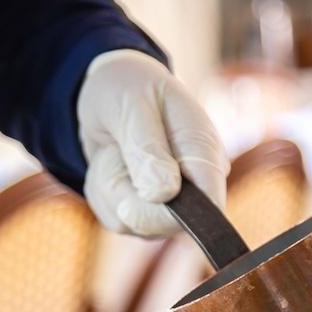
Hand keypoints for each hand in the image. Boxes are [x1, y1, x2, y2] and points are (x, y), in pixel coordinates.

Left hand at [77, 49, 228, 237]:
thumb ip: (147, 148)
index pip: (210, 202)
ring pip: (135, 224)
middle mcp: (196, 181)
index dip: (175, 215)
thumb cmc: (127, 87)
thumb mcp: (131, 105)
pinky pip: (118, 221)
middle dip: (125, 195)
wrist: (109, 90)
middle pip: (167, 223)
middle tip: (113, 152)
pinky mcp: (149, 211)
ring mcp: (173, 201)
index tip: (128, 203)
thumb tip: (165, 194)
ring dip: (109, 189)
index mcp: (203, 149)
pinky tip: (109, 164)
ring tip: (113, 151)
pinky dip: (102, 193)